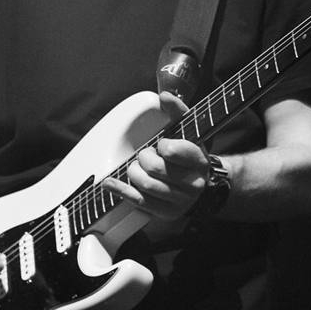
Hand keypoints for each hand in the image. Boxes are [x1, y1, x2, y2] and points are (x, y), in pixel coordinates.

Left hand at [100, 92, 211, 222]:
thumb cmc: (187, 155)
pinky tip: (110, 183)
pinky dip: (120, 190)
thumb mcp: (187, 132)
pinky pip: (138, 202)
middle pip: (155, 168)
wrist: (198, 185)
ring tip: (138, 168)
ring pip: (145, 185)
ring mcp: (181, 201)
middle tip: (146, 156)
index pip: (173, 150)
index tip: (163, 145)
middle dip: (144, 157)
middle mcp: (195, 183)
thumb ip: (177, 112)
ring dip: (134, 172)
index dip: (163, 145)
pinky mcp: (167, 213)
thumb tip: (165, 96)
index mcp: (200, 160)